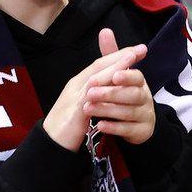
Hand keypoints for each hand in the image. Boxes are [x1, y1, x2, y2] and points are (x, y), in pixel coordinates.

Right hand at [42, 31, 145, 150]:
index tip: (136, 50)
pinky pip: (90, 97)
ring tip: (131, 59)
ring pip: (95, 77)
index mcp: (77, 84)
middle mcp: (75, 87)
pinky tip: (117, 84)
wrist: (51, 143)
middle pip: (98, 66)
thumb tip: (108, 86)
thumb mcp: (83, 106)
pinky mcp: (75, 113)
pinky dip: (104, 88)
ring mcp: (74, 98)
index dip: (116, 56)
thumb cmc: (68, 125)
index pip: (98, 65)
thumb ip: (95, 94)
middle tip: (140, 48)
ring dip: (114, 67)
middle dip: (119, 56)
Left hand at [83, 28, 155, 144]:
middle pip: (133, 94)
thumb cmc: (123, 95)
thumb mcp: (117, 75)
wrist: (135, 123)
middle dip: (111, 93)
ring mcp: (145, 115)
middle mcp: (146, 98)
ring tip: (88, 109)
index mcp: (139, 83)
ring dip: (108, 109)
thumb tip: (105, 31)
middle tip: (90, 93)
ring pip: (129, 112)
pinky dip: (114, 127)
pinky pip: (129, 129)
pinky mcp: (141, 131)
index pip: (137, 76)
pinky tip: (100, 125)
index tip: (114, 75)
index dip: (127, 75)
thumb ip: (111, 55)